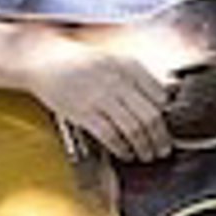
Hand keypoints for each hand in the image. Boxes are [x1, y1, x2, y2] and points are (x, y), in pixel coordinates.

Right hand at [22, 31, 173, 161]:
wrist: (45, 60)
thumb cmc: (82, 63)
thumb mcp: (115, 61)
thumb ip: (138, 78)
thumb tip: (164, 99)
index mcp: (129, 67)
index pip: (160, 96)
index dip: (168, 117)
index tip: (170, 129)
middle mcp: (118, 81)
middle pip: (150, 116)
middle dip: (161, 138)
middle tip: (164, 149)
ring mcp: (101, 97)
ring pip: (133, 128)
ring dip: (144, 147)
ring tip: (147, 155)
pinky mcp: (83, 112)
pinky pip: (110, 136)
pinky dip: (122, 148)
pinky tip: (126, 153)